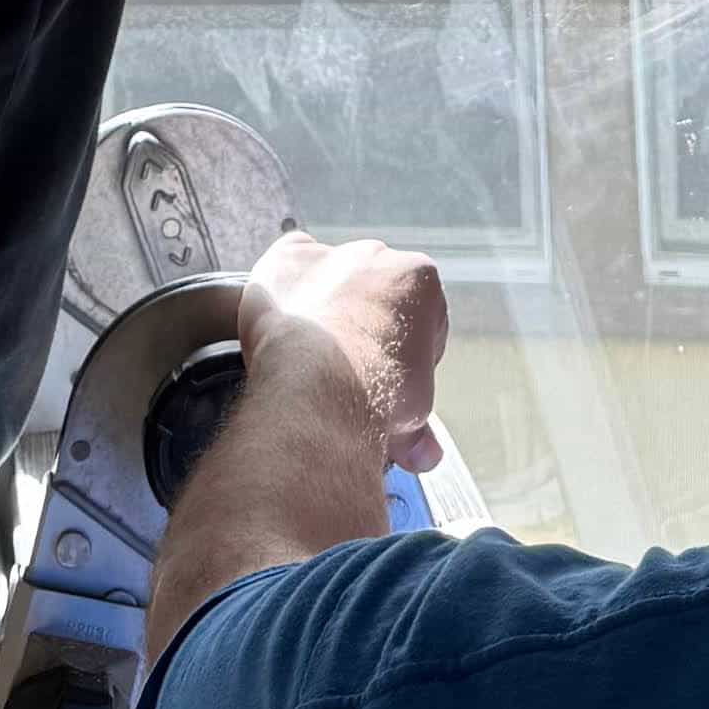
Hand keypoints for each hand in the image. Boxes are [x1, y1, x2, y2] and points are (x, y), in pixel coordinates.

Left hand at [242, 229, 447, 471]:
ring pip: (331, 281)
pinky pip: (289, 264)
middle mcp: (378, 255)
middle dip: (364, 328)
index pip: (419, 317)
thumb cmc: (374, 395)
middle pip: (374, 295)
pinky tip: (284, 322)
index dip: (404, 355)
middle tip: (348, 374)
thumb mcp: (412, 414)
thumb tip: (424, 454)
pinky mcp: (287, 258)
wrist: (320, 387)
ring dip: (325, 310)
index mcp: (421, 279)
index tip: (387, 381)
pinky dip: (285, 288)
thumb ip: (417, 427)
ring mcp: (330, 253)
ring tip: (310, 358)